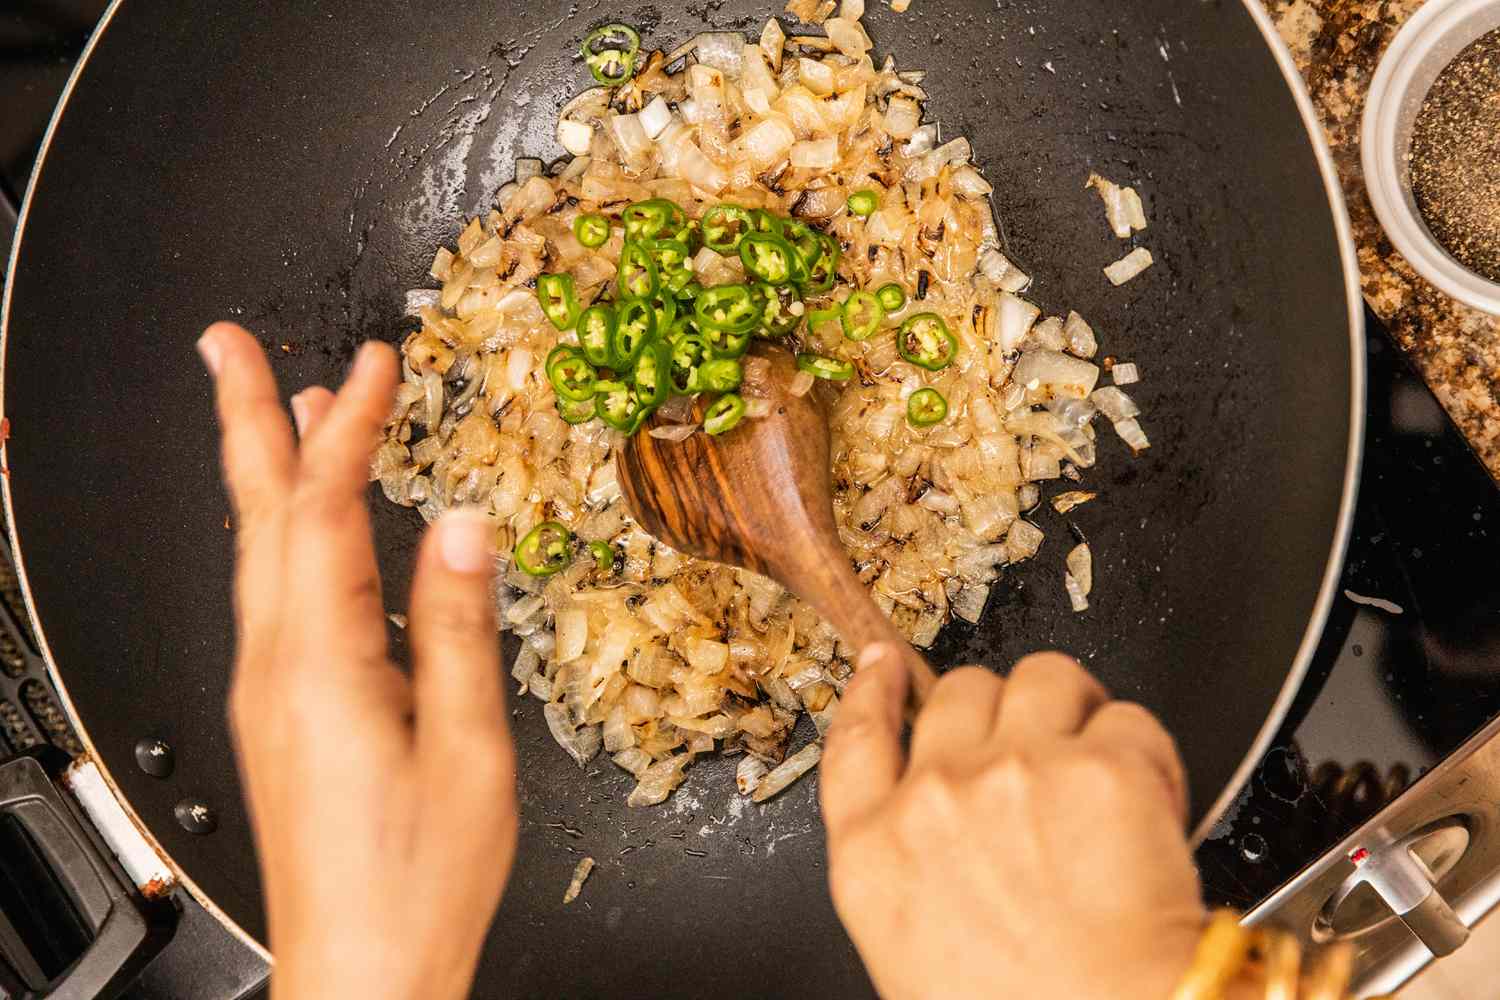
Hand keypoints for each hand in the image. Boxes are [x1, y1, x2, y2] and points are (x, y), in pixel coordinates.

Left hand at [199, 322, 516, 999]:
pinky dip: (281, 534)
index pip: (321, 512)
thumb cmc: (417, 882)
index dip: (345, 426)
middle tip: (227, 344)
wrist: (359, 974)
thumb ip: (456, 630)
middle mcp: (273, 670)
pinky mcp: (277, 717)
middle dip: (248, 418)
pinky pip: (269, 596)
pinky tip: (303, 528)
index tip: (371, 363)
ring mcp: (266, 694)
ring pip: (253, 553)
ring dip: (262, 470)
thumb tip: (462, 528)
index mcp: (320, 667)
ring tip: (275, 408)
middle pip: (255, 516)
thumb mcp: (469, 752)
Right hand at [821, 646, 1203, 999]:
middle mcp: (936, 797)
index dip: (872, 691)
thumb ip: (913, 866)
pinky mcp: (1101, 767)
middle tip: (1038, 751)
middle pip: (960, 692)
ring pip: (1043, 677)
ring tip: (1098, 757)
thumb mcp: (910, 952)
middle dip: (1001, 713)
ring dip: (1073, 706)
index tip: (882, 669)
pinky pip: (1128, 719)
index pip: (856, 740)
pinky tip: (1149, 803)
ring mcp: (1016, 772)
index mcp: (875, 854)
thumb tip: (944, 825)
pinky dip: (1146, 754)